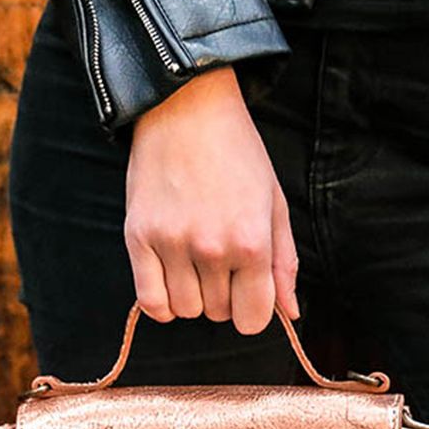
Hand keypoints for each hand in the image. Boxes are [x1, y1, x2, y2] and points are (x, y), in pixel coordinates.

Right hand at [125, 65, 299, 334]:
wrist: (187, 109)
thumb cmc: (239, 156)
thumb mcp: (275, 205)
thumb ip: (284, 264)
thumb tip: (290, 314)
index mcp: (251, 242)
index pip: (252, 319)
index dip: (252, 310)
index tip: (248, 292)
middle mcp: (211, 248)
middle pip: (219, 314)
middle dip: (224, 296)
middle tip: (221, 260)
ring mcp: (172, 243)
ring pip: (185, 310)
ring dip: (193, 297)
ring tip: (195, 263)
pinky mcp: (138, 237)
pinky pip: (150, 302)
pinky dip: (162, 303)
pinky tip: (170, 280)